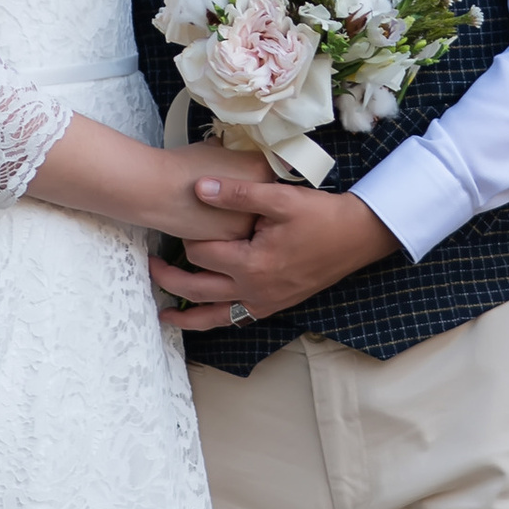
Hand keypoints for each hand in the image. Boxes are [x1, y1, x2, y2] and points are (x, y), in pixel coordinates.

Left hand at [158, 178, 401, 329]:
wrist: (359, 237)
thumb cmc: (322, 216)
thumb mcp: (280, 198)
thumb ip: (238, 194)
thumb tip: (197, 188)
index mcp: (252, 263)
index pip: (201, 253)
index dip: (186, 236)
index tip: (179, 221)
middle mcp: (254, 290)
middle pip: (197, 290)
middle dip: (169, 280)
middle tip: (149, 267)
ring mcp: (265, 303)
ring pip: (215, 317)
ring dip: (187, 317)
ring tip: (164, 316)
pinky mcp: (275, 306)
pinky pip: (238, 319)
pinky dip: (217, 321)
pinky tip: (207, 317)